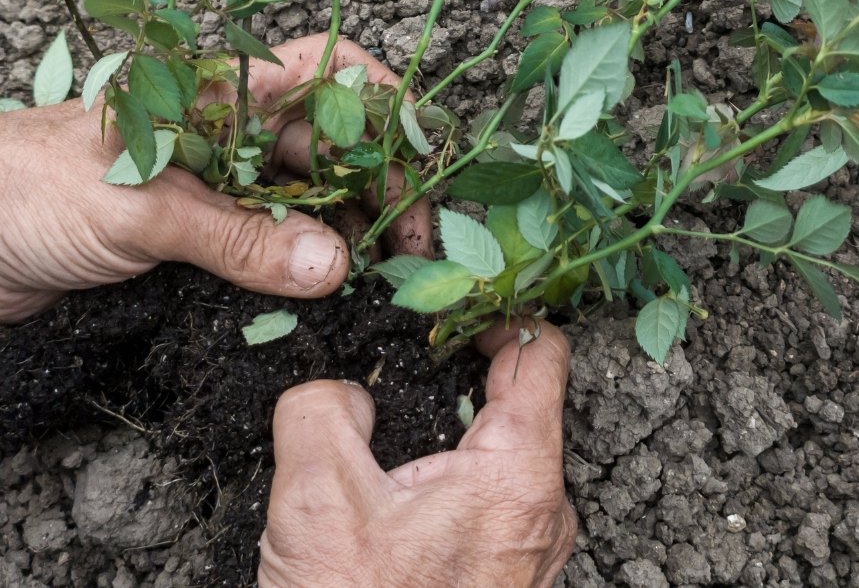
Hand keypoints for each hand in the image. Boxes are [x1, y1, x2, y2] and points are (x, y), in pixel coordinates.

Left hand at [0, 34, 430, 321]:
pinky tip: (318, 301)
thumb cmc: (26, 186)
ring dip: (337, 238)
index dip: (380, 103)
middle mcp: (218, 134)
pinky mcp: (181, 240)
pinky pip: (256, 250)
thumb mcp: (142, 210)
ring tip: (375, 283)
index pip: (322, 73)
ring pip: (296, 204)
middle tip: (408, 252)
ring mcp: (202, 187)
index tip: (424, 156)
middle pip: (324, 149)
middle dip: (374, 190)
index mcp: (214, 94)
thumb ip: (238, 239)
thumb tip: (332, 266)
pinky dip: (291, 273)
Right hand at [259, 321, 576, 587]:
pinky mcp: (505, 583)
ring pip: (497, 458)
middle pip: (518, 404)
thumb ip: (324, 408)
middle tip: (398, 363)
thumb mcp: (314, 494)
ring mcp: (530, 554)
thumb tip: (342, 394)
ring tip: (383, 444)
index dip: (497, 309)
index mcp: (520, 477)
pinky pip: (485, 507)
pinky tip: (390, 504)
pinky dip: (444, 485)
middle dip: (456, 378)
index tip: (453, 298)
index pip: (541, 354)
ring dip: (445, 438)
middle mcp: (544, 513)